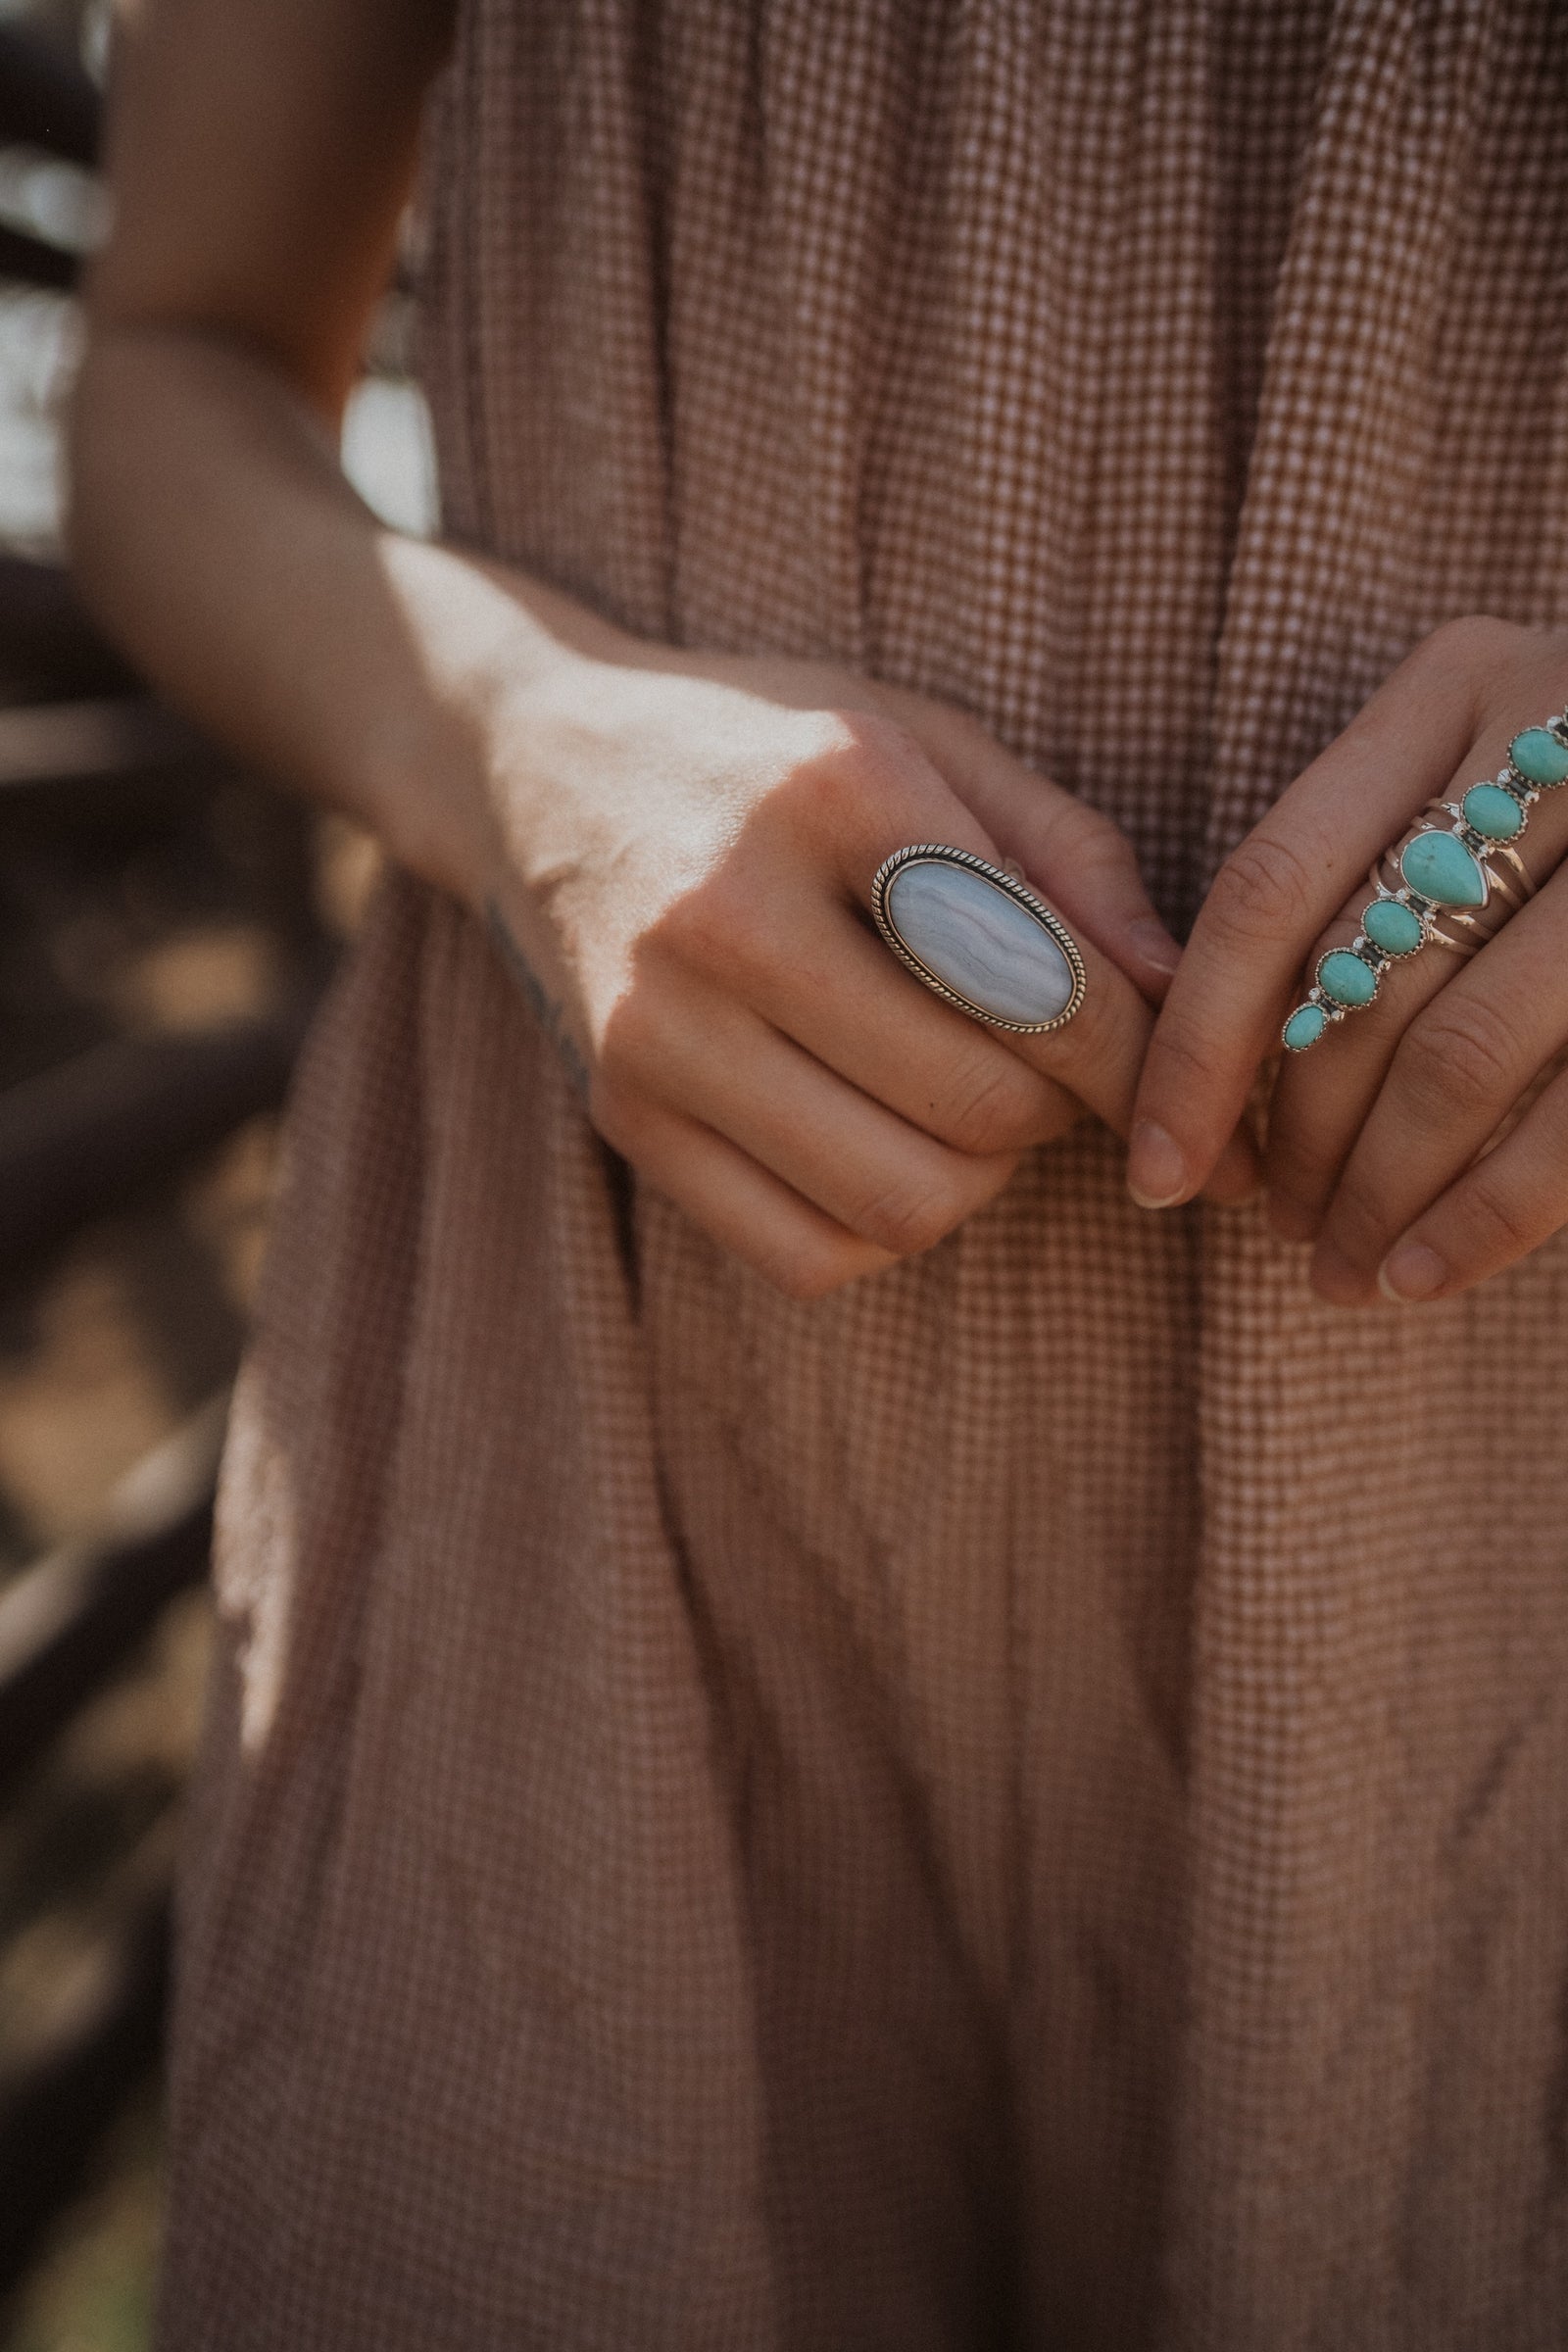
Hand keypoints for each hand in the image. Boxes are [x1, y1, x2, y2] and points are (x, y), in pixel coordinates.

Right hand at [479, 631, 1257, 1296]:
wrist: (538, 769)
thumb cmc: (769, 755)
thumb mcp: (923, 740)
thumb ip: (1068, 855)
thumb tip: (1184, 996)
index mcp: (830, 789)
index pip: (1040, 979)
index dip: (1138, 1056)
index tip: (1174, 1075)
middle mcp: (725, 914)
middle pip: (978, 1106)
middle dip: (1059, 1116)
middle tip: (1056, 1073)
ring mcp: (655, 1031)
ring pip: (900, 1204)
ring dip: (976, 1178)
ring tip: (966, 1104)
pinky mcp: (620, 1117)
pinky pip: (806, 1256)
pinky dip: (882, 1229)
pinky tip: (881, 1145)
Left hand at [1127, 616, 1567, 1304]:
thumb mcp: (1482, 792)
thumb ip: (1365, 891)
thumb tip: (1206, 1091)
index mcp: (1459, 682)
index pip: (1270, 886)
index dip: (1193, 1044)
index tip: (1153, 1165)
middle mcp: (1559, 731)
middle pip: (1360, 978)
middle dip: (1297, 1137)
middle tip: (1280, 1229)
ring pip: (1459, 1055)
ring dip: (1378, 1191)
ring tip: (1342, 1270)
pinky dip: (1487, 1214)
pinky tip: (1425, 1273)